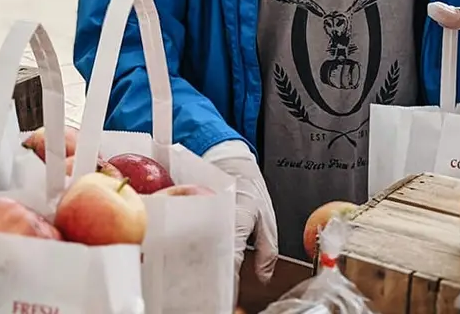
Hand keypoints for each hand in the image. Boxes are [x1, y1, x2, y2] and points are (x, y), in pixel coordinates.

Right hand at [203, 140, 277, 282]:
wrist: (227, 161)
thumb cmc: (248, 187)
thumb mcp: (267, 219)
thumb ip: (267, 251)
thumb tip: (263, 277)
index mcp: (235, 223)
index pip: (231, 262)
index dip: (229, 284)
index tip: (227, 298)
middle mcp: (214, 221)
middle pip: (208, 260)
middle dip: (209, 281)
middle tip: (211, 295)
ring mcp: (200, 219)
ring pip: (196, 251)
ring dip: (198, 269)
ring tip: (200, 286)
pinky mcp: (192, 218)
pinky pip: (192, 240)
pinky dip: (194, 254)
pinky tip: (194, 266)